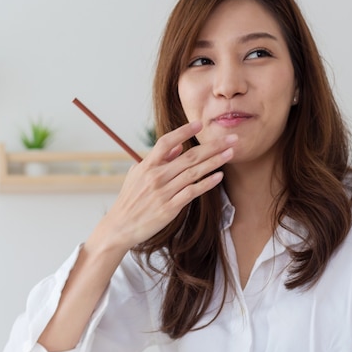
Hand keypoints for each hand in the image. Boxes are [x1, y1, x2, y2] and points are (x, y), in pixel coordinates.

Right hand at [86, 120, 236, 255]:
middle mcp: (155, 176)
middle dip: (213, 146)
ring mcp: (163, 192)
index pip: (166, 142)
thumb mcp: (137, 175)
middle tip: (231, 138)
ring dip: (215, 161)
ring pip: (194, 173)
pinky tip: (219, 176)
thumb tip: (178, 147)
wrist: (120, 226)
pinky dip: (206, 183)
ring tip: (230, 153)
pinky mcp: (169, 208)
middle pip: (189, 156)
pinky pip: (192, 192)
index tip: (200, 124)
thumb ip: (158, 160)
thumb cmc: (129, 200)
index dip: (184, 132)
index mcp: (146, 166)